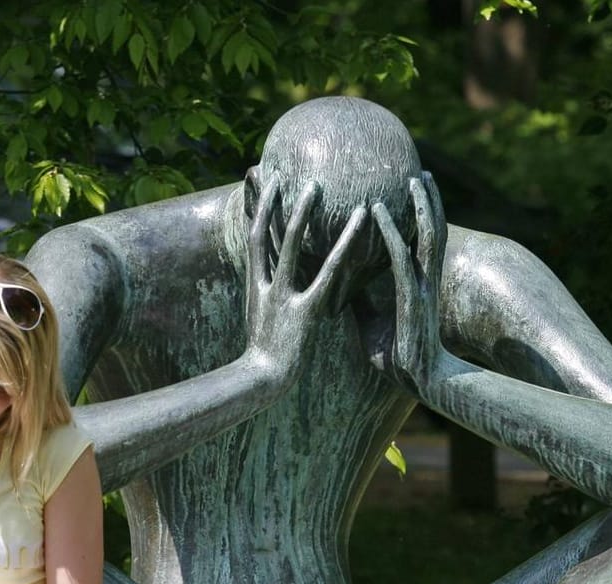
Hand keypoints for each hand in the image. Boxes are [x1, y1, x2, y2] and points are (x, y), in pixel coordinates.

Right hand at [243, 174, 368, 380]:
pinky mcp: (306, 311)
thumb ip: (267, 298)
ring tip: (314, 186)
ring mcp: (282, 297)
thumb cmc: (265, 359)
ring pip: (289, 245)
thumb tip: (276, 283)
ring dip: (299, 214)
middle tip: (280, 173)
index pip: (252, 239)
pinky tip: (359, 225)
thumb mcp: (262, 323)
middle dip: (269, 202)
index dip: (253, 210)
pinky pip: (327, 274)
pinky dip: (344, 247)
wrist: (263, 383)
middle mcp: (264, 286)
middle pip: (264, 234)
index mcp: (254, 287)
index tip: (256, 183)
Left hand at [364, 173, 445, 389]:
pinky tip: (376, 211)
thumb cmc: (399, 358)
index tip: (414, 194)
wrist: (421, 382)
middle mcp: (424, 278)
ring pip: (429, 235)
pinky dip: (390, 231)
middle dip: (430, 201)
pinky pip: (400, 256)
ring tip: (414, 178)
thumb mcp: (371, 322)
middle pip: (433, 230)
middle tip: (422, 173)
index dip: (420, 217)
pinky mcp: (412, 295)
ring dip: (421, 205)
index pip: (422, 242)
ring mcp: (422, 285)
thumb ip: (359, 299)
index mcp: (418, 284)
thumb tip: (334, 284)